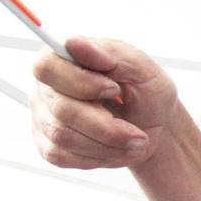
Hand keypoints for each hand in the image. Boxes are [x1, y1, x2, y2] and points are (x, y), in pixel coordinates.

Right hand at [31, 37, 177, 168]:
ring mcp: (45, 118)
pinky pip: (63, 157)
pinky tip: (116, 149)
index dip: (80, 83)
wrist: (155, 128)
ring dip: (107, 144)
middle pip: (61, 110)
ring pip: (64, 137)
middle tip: (137, 133)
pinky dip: (97, 157)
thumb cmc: (147, 93)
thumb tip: (74, 43)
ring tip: (134, 141)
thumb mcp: (142, 69)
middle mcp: (47, 88)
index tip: (113, 89)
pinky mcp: (50, 147)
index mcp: (63, 58)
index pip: (47, 67)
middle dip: (106, 126)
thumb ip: (110, 54)